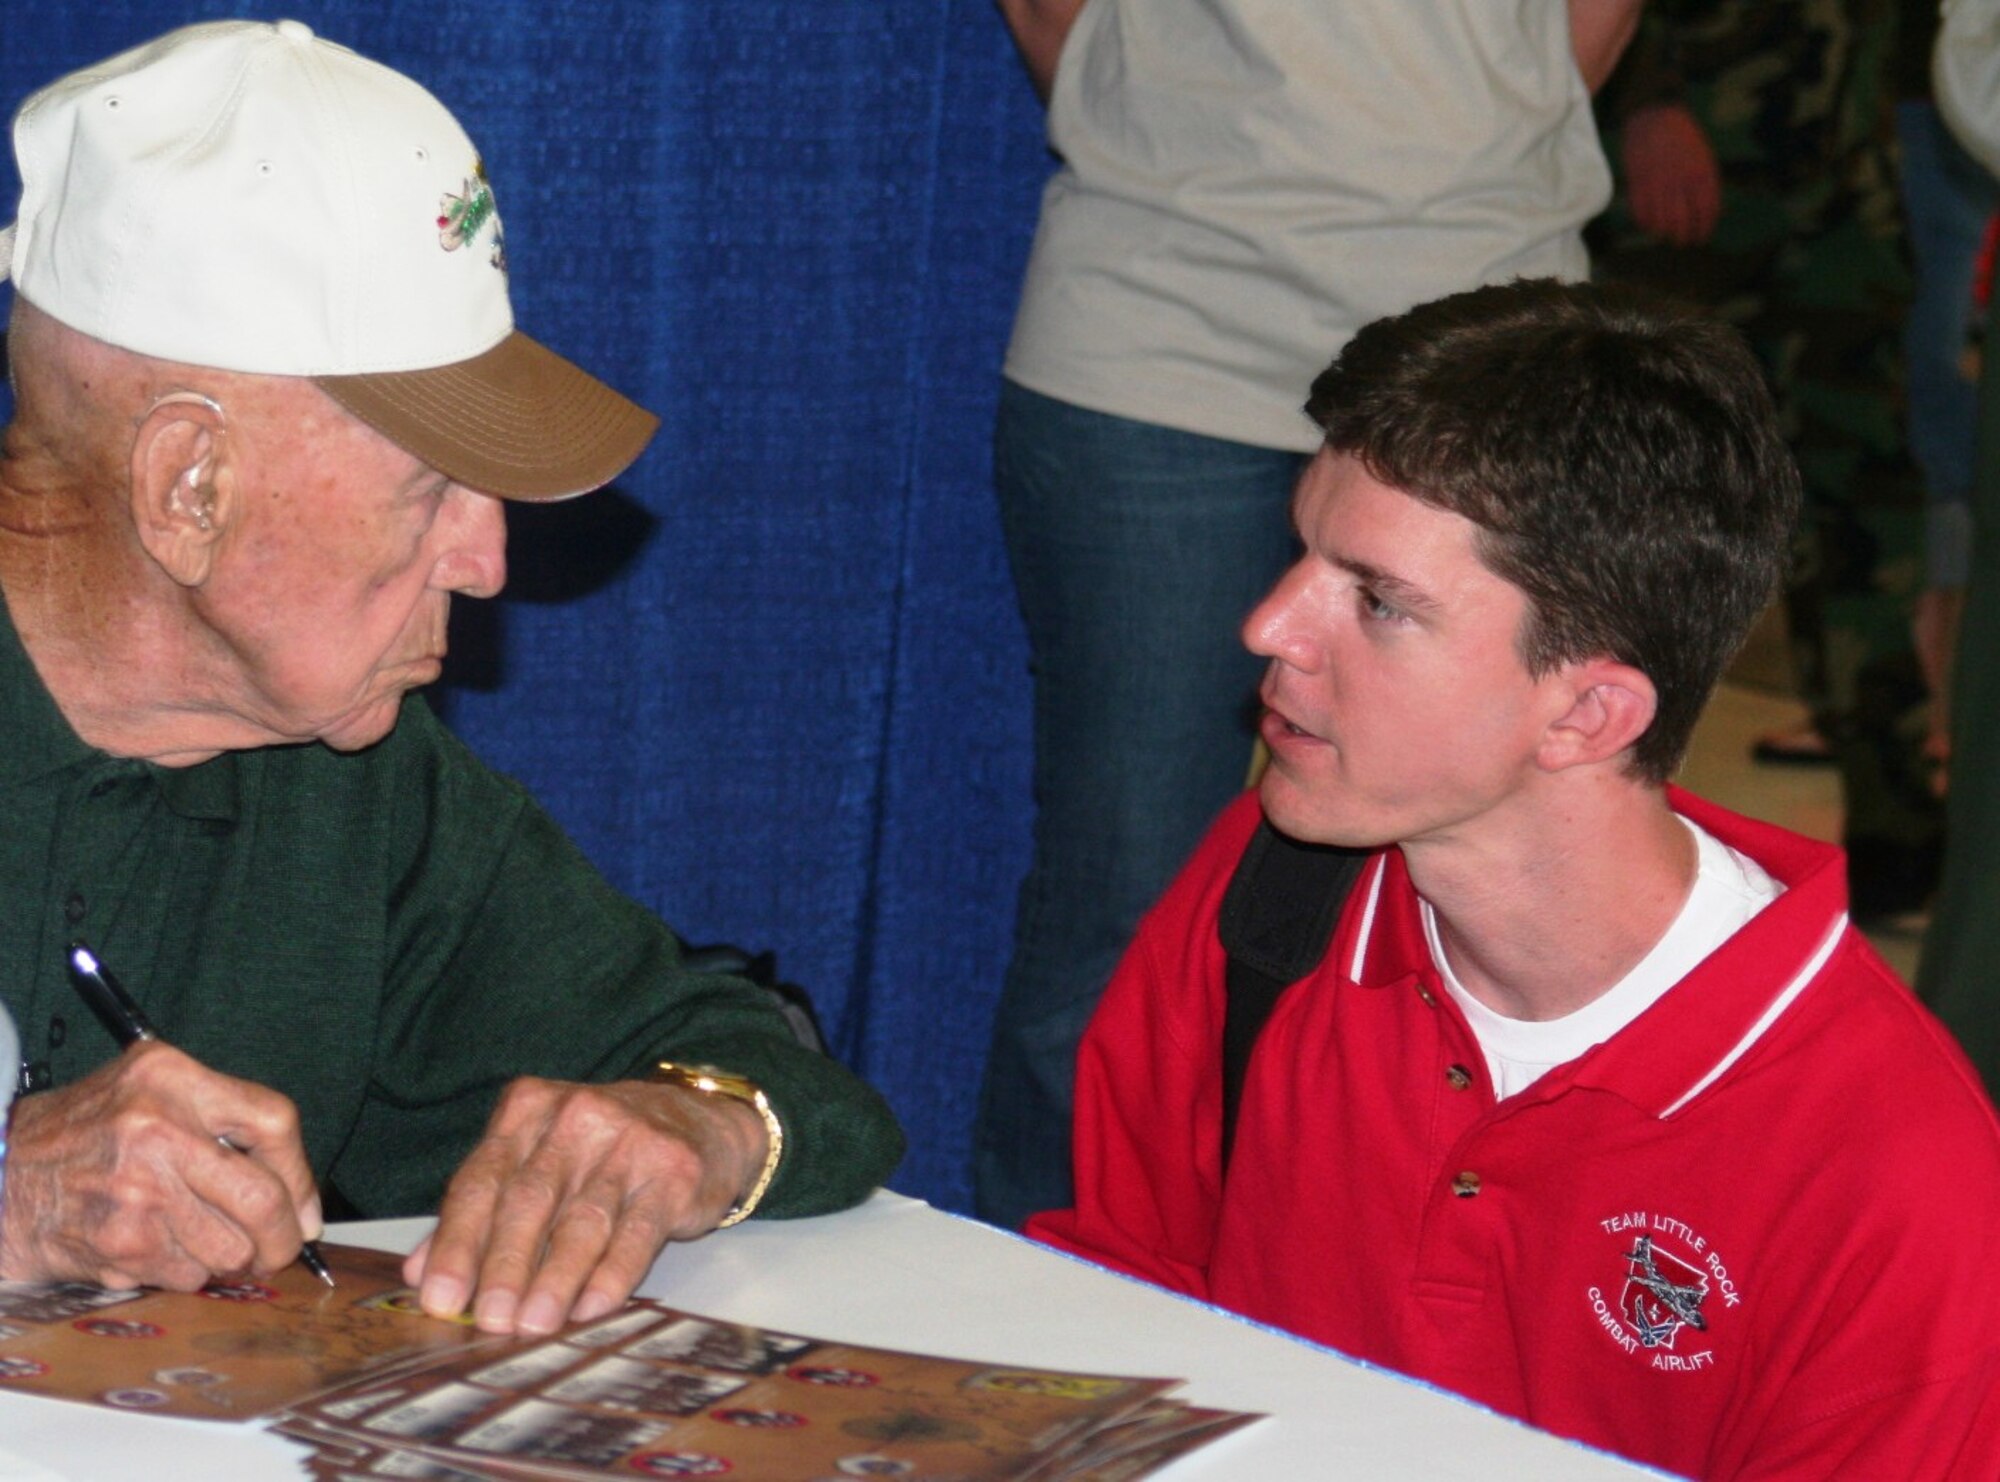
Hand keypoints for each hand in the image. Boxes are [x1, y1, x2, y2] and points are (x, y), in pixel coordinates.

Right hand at [0, 1041, 321, 1288]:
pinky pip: (189, 1274)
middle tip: (281, 1249)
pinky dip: (186, 1273)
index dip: (300, 1173)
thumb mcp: (152, 1091)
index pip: (273, 1120)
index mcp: (170, 1077)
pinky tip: (159, 1249)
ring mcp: (138, 1189)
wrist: (1, 1177)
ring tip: (204, 1243)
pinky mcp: (120, 1240)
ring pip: (231, 1248)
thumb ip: (227, 1124)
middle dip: (282, 1237)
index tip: (304, 1208)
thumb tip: (302, 1205)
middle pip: (263, 1197)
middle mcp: (156, 1128)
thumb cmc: (88, 1133)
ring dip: (229, 1258)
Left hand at [402, 1077, 766, 1335]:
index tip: (439, 1298)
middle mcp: (576, 1118)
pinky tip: (590, 1308)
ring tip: (534, 1326)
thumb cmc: (603, 1151)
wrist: (702, 1120)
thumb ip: (481, 1210)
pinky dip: (611, 1274)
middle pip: (529, 1200)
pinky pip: (637, 1231)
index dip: (458, 1243)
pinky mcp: (673, 1172)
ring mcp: (628, 1142)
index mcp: (528, 1110)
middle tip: (489, 1320)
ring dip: (555, 1278)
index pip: (481, 1180)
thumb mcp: (537, 1161)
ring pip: (581, 1220)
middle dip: (504, 1266)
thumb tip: (418, 1271)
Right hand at [1620, 104, 1723, 245]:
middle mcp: (1681, 181)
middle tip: (1681, 241)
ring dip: (1663, 233)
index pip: (1706, 211)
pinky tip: (1648, 223)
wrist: (1654, 115)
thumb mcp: (1703, 156)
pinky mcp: (1638, 183)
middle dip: (1682, 237)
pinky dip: (1644, 222)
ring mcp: (1658, 183)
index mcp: (1702, 173)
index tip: (1700, 238)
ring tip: (1664, 234)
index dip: (1703, 229)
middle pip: (1683, 221)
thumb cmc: (1682, 136)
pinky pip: (1641, 213)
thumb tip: (1706, 211)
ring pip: (1661, 221)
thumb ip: (1705, 182)